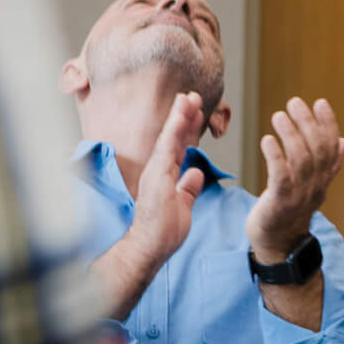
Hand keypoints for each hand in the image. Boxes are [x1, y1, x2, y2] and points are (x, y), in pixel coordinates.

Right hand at [125, 91, 207, 269]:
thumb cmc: (162, 231)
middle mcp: (158, 170)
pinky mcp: (157, 177)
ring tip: (189, 97)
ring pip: (169, 137)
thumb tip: (195, 174)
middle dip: (184, 116)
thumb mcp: (182, 205)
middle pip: (173, 137)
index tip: (195, 110)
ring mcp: (156, 172)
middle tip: (194, 95)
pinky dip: (175, 130)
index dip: (187, 128)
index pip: (178, 147)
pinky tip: (182, 115)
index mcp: (165, 176)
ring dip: (180, 116)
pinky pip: (167, 148)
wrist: (147, 248)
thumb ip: (188, 188)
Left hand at [247, 96, 343, 259]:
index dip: (328, 124)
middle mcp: (316, 186)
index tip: (321, 102)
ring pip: (302, 160)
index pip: (332, 147)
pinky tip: (267, 140)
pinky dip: (276, 156)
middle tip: (294, 102)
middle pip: (318, 149)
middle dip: (308, 122)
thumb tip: (343, 141)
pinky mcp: (280, 203)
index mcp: (323, 180)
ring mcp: (299, 195)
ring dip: (291, 134)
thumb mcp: (311, 186)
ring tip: (279, 116)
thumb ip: (327, 164)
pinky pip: (282, 176)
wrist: (278, 245)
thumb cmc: (289, 211)